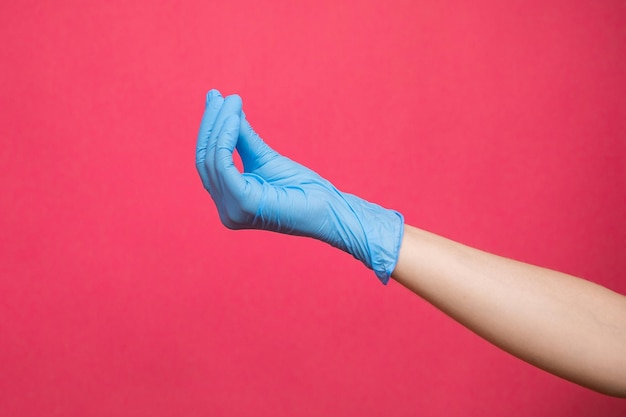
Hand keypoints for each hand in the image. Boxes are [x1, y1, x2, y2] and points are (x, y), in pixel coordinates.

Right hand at [195, 89, 403, 282]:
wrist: (328, 209)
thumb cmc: (302, 187)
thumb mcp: (265, 157)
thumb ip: (242, 137)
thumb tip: (224, 106)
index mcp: (230, 202)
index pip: (208, 162)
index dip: (210, 129)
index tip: (216, 99)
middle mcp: (227, 211)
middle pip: (205, 160)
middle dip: (211, 125)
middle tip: (219, 96)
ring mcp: (232, 211)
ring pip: (212, 160)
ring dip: (220, 126)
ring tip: (232, 102)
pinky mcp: (243, 204)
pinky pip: (224, 165)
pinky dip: (226, 139)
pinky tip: (234, 119)